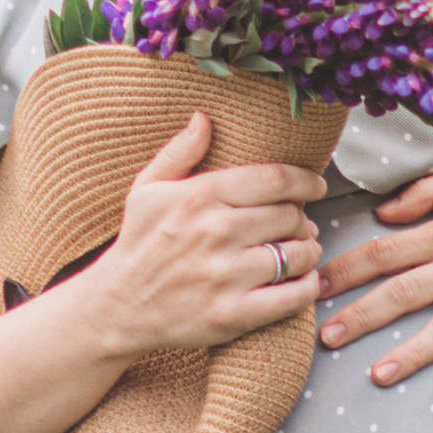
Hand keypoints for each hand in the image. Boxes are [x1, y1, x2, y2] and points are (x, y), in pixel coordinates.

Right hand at [78, 112, 325, 360]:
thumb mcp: (147, 189)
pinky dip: (307, 287)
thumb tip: (203, 118)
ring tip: (302, 250)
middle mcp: (216, 232)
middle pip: (290, 216)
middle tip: (299, 224)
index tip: (315, 185)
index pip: (274, 179)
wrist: (117, 307)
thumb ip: (179, 152)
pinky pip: (291, 297)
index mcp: (200, 196)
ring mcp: (225, 275)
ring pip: (296, 254)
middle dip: (301, 218)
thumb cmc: (138, 244)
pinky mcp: (232, 314)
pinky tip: (302, 280)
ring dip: (308, 250)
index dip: (304, 181)